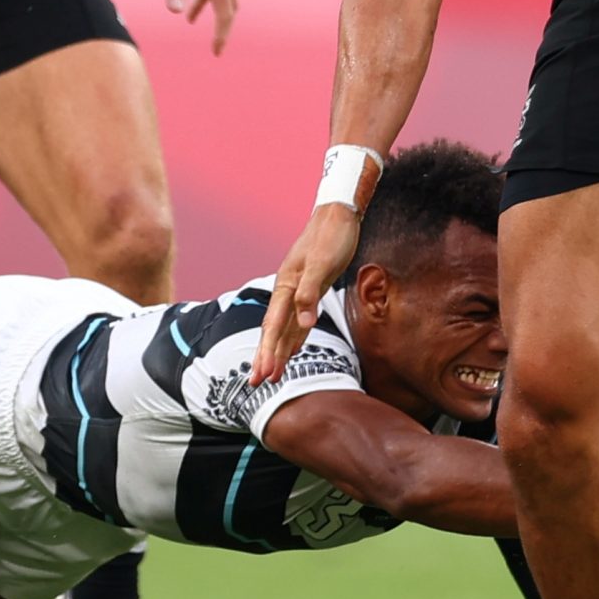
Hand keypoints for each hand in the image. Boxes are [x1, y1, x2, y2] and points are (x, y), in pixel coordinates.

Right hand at [254, 203, 360, 383]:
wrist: (339, 215)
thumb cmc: (331, 237)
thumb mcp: (322, 265)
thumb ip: (309, 294)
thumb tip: (303, 324)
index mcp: (286, 285)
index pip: (273, 325)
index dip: (268, 351)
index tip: (263, 375)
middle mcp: (288, 290)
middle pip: (274, 330)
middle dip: (266, 357)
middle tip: (258, 384)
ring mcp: (298, 291)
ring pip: (285, 328)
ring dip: (279, 351)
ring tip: (273, 375)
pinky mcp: (311, 290)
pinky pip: (298, 320)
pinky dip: (294, 337)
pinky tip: (294, 349)